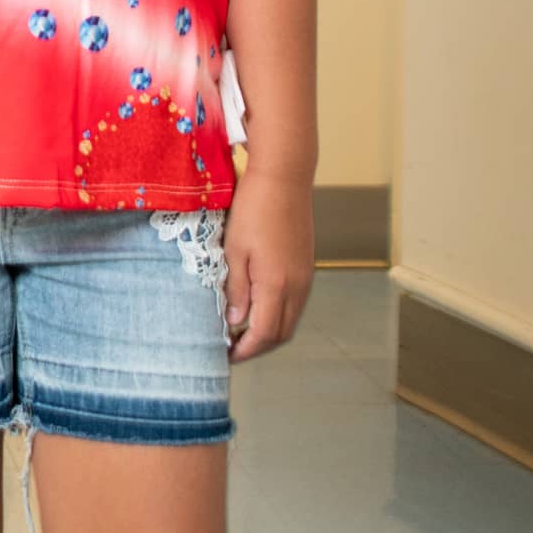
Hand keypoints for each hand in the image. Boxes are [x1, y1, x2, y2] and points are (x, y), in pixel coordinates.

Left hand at [223, 169, 313, 361]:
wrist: (284, 177)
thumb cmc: (254, 209)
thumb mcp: (235, 250)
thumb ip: (237, 289)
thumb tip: (236, 321)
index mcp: (277, 284)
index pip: (264, 334)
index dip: (245, 350)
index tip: (225, 356)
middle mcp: (297, 286)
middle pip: (281, 333)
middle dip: (257, 346)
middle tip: (231, 347)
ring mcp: (305, 276)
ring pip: (290, 319)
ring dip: (269, 331)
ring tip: (241, 330)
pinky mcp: (306, 266)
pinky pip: (295, 303)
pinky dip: (278, 314)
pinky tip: (258, 306)